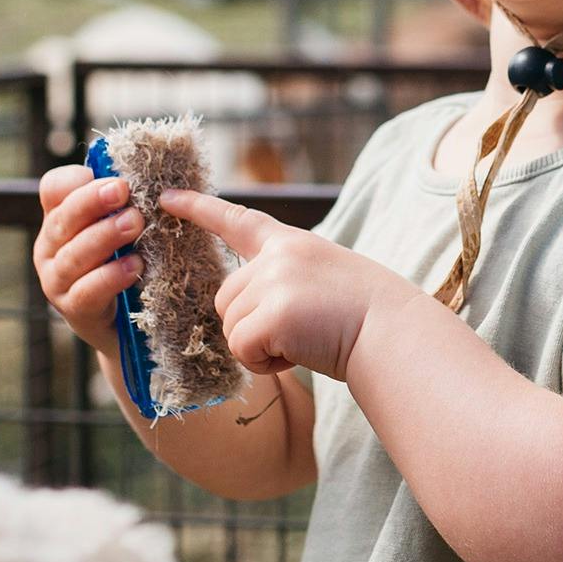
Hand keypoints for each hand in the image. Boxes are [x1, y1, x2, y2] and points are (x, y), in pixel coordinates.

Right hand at [34, 163, 142, 357]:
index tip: (109, 177)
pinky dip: (111, 277)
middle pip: (63, 219)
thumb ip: (124, 204)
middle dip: (93, 202)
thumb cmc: (125, 263)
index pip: (54, 189)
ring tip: (135, 224)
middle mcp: (50, 247)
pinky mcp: (74, 310)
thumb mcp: (122, 229)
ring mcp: (56, 281)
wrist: (126, 325)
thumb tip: (151, 173)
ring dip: (105, 237)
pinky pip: (88, 291)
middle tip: (123, 191)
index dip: (76, 181)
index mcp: (59, 219)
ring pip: (74, 255)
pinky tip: (135, 266)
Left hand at [159, 189, 403, 382]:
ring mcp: (274, 280)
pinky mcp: (273, 312)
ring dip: (260, 346)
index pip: (238, 221)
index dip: (199, 209)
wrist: (395, 334)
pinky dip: (265, 363)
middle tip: (297, 332)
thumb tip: (242, 318)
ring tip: (304, 340)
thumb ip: (282, 283)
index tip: (167, 198)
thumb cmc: (366, 318)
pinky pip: (242, 349)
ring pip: (230, 327)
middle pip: (225, 298)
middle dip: (250, 326)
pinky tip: (298, 353)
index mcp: (291, 244)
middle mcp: (278, 255)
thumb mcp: (321, 281)